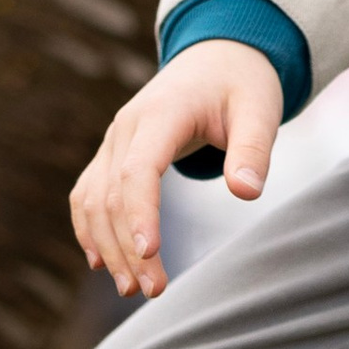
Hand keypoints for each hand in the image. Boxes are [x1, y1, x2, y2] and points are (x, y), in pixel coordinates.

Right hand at [69, 39, 282, 300]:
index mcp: (162, 113)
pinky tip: (102, 263)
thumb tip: (247, 193)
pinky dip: (90, 228)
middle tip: (153, 290)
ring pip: (93, 199)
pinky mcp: (113, 154)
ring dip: (107, 246)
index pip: (138, 170)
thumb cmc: (242, 85)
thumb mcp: (259, 110)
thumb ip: (254, 149)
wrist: (217, 58)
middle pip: (112, 195)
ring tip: (132, 289)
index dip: (140, 213)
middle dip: (127, 247)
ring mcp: (114, 141)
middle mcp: (127, 127)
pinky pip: (89, 193)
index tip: (150, 254)